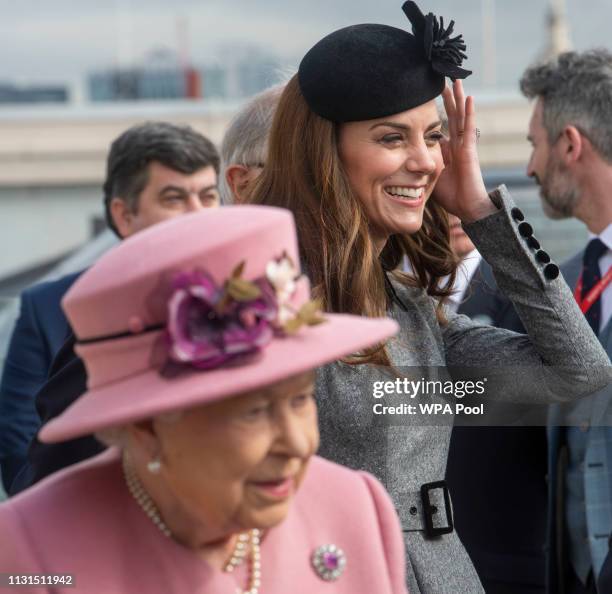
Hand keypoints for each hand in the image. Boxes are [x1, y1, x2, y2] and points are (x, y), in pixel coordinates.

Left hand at [432, 80, 495, 221]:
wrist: (467, 208)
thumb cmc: (450, 196)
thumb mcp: (428, 177)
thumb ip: (419, 167)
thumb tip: (402, 162)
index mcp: (447, 150)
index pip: (440, 126)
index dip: (435, 112)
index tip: (426, 97)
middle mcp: (456, 144)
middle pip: (451, 116)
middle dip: (445, 98)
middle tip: (439, 79)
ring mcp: (464, 145)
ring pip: (460, 117)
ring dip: (457, 98)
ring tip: (455, 80)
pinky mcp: (470, 150)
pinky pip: (469, 128)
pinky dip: (469, 112)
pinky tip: (468, 97)